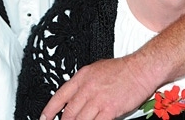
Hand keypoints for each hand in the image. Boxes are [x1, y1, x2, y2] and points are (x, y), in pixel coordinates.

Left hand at [41, 56, 155, 119]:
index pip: (59, 96)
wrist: (140, 69)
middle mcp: (87, 88)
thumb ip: (83, 83)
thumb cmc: (121, 69)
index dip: (49, 110)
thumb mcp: (95, 70)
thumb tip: (75, 95)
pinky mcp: (109, 109)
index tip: (44, 118)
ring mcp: (98, 99)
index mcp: (81, 77)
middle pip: (68, 112)